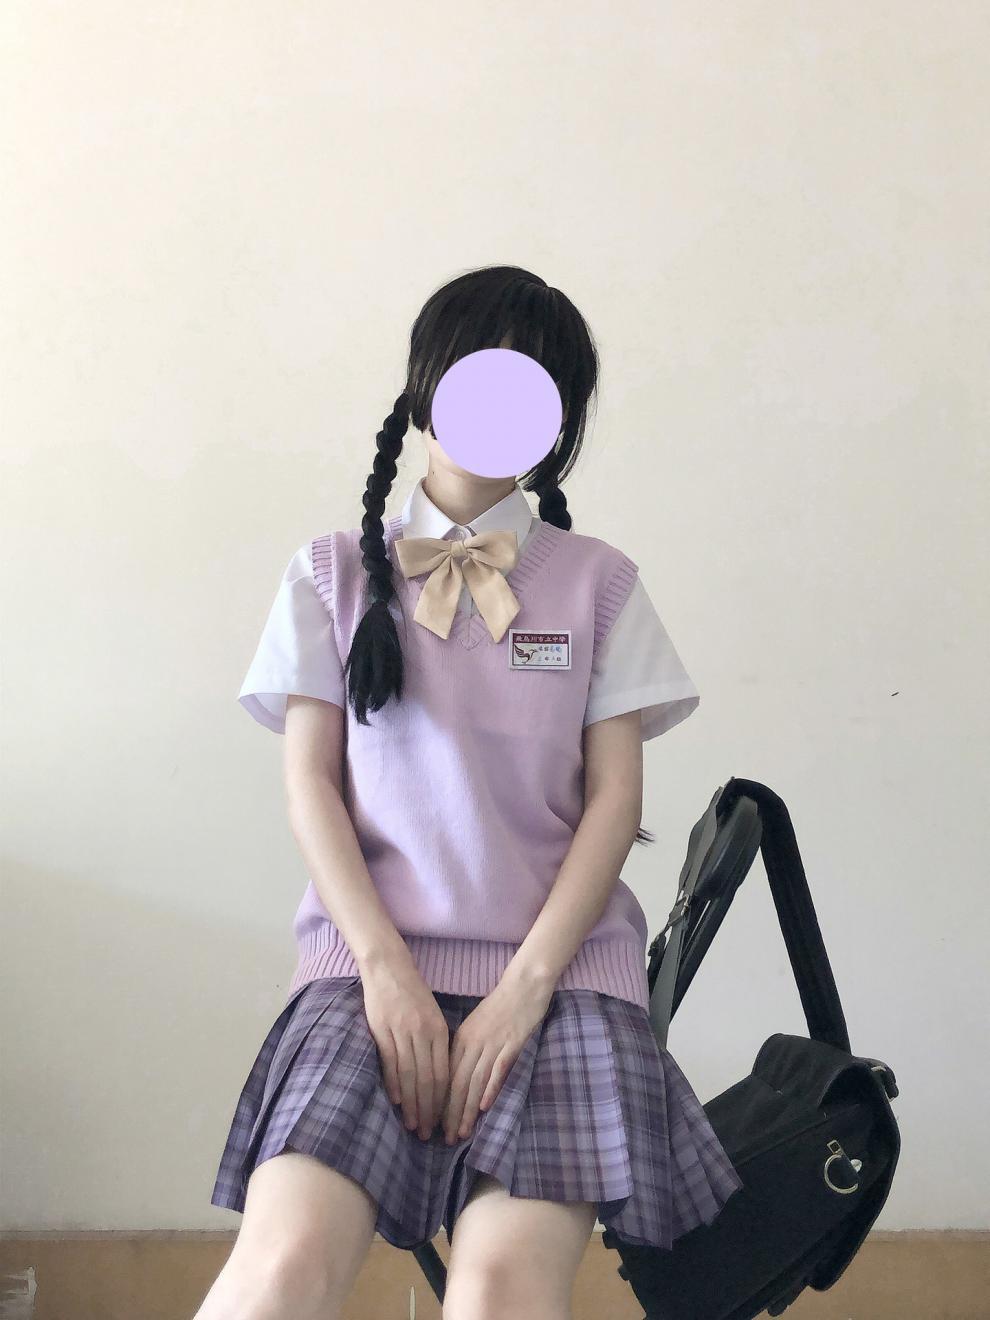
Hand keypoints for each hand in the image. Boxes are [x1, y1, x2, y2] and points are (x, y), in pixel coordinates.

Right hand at [361, 955, 450, 1140]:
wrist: (388, 968)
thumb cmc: (412, 993)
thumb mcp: (432, 1015)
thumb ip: (436, 1042)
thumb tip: (439, 1076)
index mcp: (439, 1030)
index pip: (443, 1073)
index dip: (443, 1100)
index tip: (442, 1120)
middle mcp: (423, 1033)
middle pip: (427, 1079)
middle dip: (428, 1109)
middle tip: (428, 1133)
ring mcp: (402, 1032)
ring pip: (409, 1075)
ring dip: (411, 1104)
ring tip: (412, 1125)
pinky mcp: (382, 1030)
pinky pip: (389, 1063)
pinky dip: (393, 1085)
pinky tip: (396, 1103)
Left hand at [441, 967, 554, 1144]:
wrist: (523, 985)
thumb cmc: (501, 1006)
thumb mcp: (476, 1027)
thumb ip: (467, 1050)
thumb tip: (459, 1078)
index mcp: (460, 1038)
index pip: (446, 1076)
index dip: (440, 1103)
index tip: (435, 1124)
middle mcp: (472, 1043)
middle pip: (457, 1083)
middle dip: (450, 1114)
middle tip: (445, 1139)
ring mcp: (491, 1043)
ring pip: (475, 1081)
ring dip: (467, 1110)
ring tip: (461, 1132)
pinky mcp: (511, 1044)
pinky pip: (497, 1070)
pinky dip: (490, 1089)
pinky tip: (485, 1108)